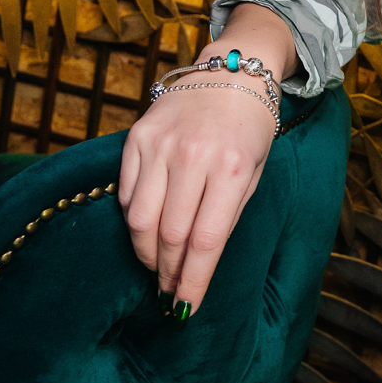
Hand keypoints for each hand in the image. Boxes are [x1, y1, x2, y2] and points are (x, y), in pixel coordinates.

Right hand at [118, 50, 278, 317]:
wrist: (231, 72)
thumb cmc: (250, 129)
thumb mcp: (255, 173)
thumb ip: (227, 217)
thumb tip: (198, 267)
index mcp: (232, 168)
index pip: (205, 242)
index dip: (192, 283)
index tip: (184, 311)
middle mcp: (194, 156)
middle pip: (170, 236)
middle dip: (168, 274)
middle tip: (169, 293)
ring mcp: (161, 145)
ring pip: (140, 220)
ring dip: (147, 253)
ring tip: (157, 265)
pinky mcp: (136, 137)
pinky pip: (127, 193)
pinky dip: (134, 219)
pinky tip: (147, 228)